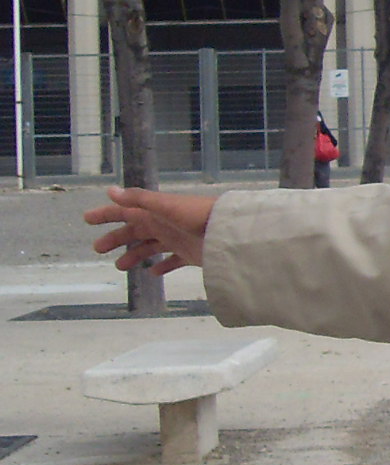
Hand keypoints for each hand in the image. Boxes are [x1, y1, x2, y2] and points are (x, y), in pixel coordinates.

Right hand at [85, 187, 217, 275]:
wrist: (228, 231)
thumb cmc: (197, 215)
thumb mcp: (165, 206)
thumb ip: (139, 199)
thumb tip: (110, 191)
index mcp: (154, 212)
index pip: (125, 211)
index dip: (106, 214)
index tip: (87, 219)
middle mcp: (163, 224)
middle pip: (134, 231)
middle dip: (116, 238)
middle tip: (97, 248)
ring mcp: (177, 239)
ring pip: (149, 248)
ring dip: (134, 255)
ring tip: (120, 266)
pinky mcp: (190, 254)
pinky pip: (172, 261)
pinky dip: (162, 266)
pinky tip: (152, 273)